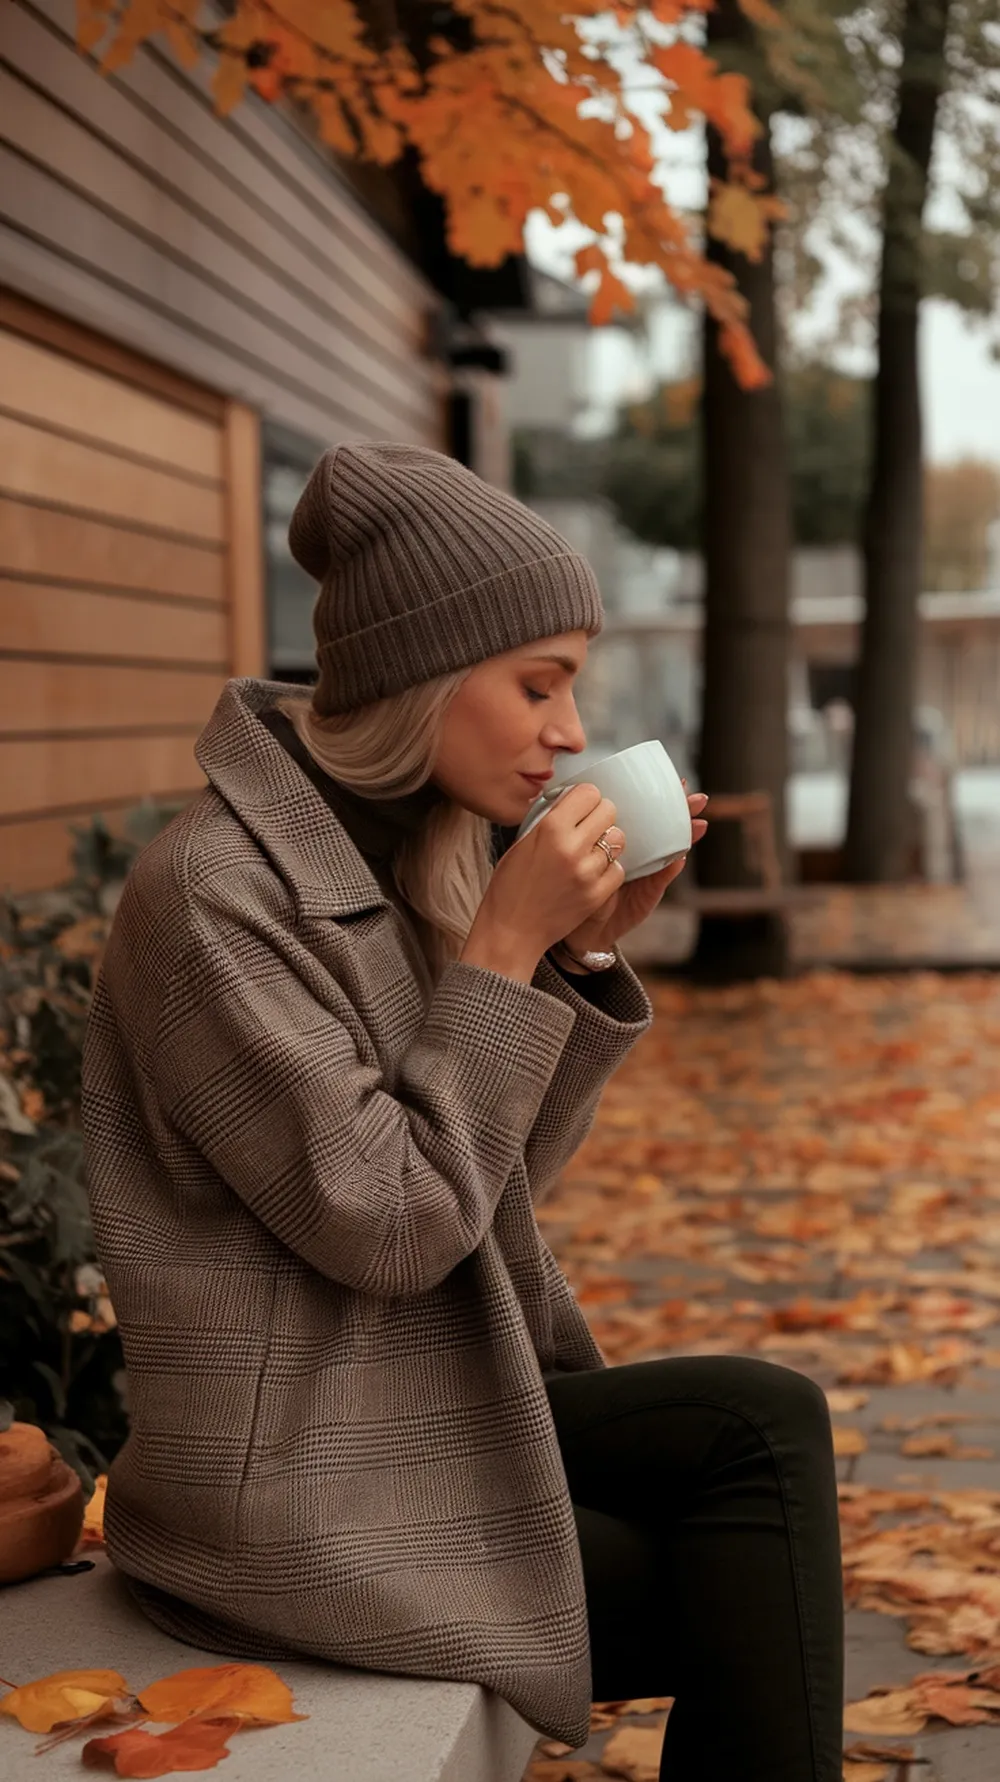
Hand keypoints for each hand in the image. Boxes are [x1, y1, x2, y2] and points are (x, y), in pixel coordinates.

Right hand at [470, 781, 628, 966]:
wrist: (511, 930)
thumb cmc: (510, 886)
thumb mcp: (522, 842)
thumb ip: (550, 820)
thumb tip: (572, 802)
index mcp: (550, 828)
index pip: (589, 793)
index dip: (586, 798)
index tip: (581, 807)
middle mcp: (572, 847)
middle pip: (609, 811)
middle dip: (600, 816)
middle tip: (589, 828)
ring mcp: (587, 872)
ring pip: (618, 839)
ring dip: (606, 843)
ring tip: (590, 853)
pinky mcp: (597, 894)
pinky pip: (618, 869)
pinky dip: (609, 869)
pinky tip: (592, 874)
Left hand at [559, 787, 707, 959]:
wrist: (580, 923)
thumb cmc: (575, 884)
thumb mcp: (578, 854)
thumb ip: (585, 832)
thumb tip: (578, 797)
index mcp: (624, 839)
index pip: (646, 813)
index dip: (659, 797)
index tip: (668, 780)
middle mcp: (640, 852)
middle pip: (666, 826)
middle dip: (682, 810)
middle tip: (694, 796)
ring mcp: (647, 871)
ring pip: (671, 847)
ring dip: (686, 834)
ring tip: (699, 822)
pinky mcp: (648, 892)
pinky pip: (663, 877)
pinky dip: (672, 866)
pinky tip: (681, 855)